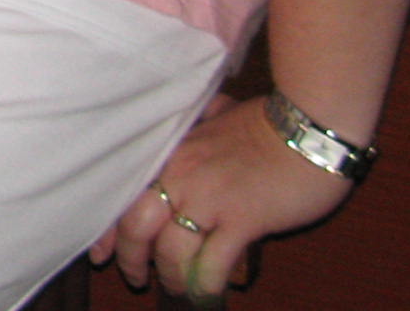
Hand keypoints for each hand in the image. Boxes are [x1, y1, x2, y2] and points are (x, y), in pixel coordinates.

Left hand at [92, 95, 358, 301]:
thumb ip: (196, 125)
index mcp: (170, 151)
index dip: (107, 229)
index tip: (100, 253)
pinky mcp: (242, 221)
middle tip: (136, 277)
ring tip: (174, 286)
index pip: (123, 193)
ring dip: (170, 276)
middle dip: (131, 259)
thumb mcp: (215, 116)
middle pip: (136, 226)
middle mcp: (180, 174)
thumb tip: (194, 122)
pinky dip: (205, 284)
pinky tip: (206, 293)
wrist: (309, 129)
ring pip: (170, 250)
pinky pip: (212, 264)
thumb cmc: (267, 123)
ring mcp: (209, 199)